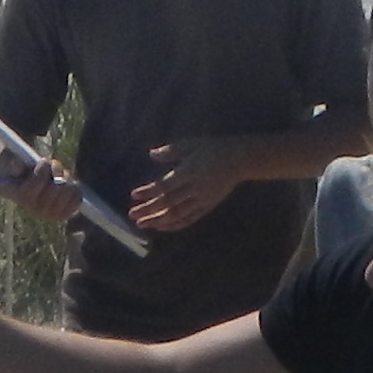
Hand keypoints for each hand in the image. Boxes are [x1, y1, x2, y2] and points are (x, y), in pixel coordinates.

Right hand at [0, 160, 83, 223]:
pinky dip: (74, 187)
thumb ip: (13, 163)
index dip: (44, 169)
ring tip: (58, 174)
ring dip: (66, 177)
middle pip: (57, 186)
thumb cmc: (18, 170)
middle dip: (56, 170)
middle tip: (51, 165)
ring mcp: (49, 214)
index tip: (44, 161)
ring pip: (69, 190)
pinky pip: (77, 199)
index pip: (38, 182)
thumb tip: (18, 167)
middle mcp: (35, 209)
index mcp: (20, 196)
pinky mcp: (62, 215)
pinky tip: (66, 184)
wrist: (24, 187)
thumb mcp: (11, 162)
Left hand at [127, 137, 253, 234]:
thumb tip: (151, 155)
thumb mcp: (191, 144)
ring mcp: (202, 200)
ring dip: (159, 221)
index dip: (149, 191)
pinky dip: (175, 225)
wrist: (239, 160)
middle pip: (169, 203)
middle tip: (132, 216)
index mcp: (189, 171)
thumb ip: (171, 151)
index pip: (165, 185)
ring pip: (178, 214)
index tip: (134, 195)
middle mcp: (195, 188)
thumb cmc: (212, 149)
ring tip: (143, 224)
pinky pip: (189, 219)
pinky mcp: (207, 207)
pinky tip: (162, 227)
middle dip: (149, 210)